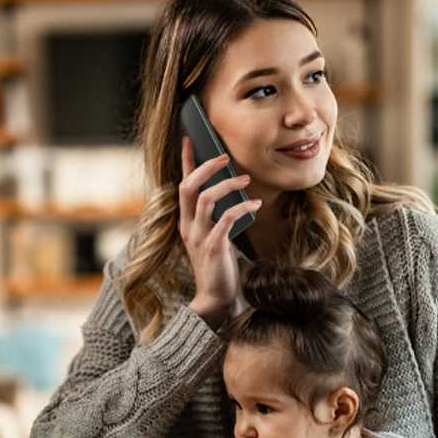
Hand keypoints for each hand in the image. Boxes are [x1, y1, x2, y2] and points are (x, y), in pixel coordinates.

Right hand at [179, 136, 261, 327]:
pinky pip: (225, 219)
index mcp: (187, 222)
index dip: (185, 161)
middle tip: (224, 156)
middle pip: (188, 187)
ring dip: (227, 185)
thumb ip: (216, 217)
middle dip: (205, 167)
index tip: (189, 139)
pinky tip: (255, 204)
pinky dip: (241, 208)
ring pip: (205, 199)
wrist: (215, 299)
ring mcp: (198, 237)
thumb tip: (232, 192)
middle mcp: (188, 226)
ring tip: (245, 179)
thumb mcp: (214, 237)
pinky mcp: (213, 248)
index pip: (182, 185)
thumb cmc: (219, 266)